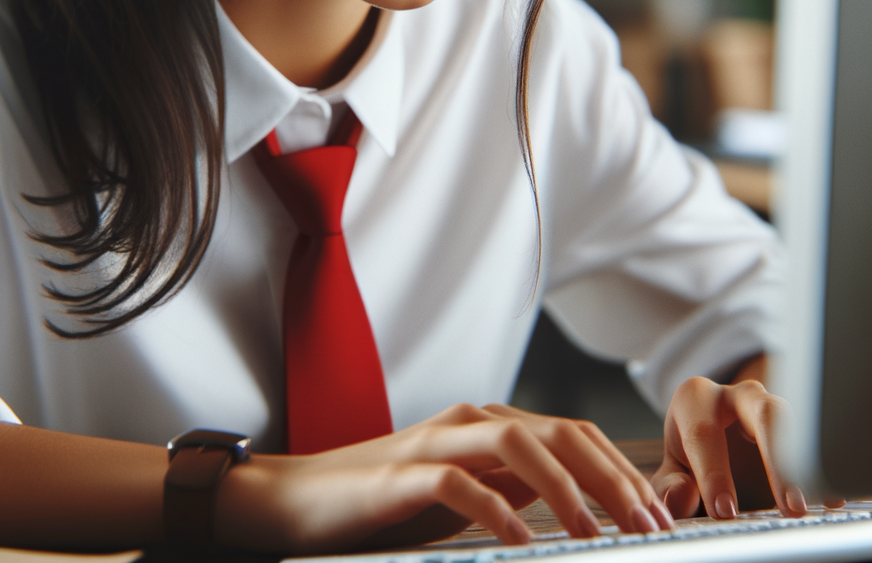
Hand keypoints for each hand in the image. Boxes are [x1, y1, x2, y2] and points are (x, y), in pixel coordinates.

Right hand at [214, 402, 674, 554]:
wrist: (302, 500)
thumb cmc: (387, 503)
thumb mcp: (468, 496)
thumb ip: (519, 489)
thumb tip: (581, 501)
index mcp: (491, 425)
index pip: (575, 435)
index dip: (623, 472)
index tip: (661, 517)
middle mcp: (471, 422)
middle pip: (559, 433)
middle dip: (612, 478)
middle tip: (652, 527)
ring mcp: (437, 441)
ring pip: (518, 443)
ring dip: (566, 488)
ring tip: (598, 533)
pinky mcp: (403, 472)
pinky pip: (459, 483)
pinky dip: (496, 509)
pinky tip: (521, 542)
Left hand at [651, 372, 810, 520]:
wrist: (715, 433)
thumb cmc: (690, 448)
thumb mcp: (674, 465)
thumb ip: (671, 483)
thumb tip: (679, 500)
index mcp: (696, 399)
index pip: (704, 433)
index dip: (713, 473)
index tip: (725, 510)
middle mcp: (736, 395)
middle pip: (761, 414)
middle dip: (777, 459)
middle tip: (789, 506)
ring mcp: (772, 406)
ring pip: (796, 423)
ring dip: (806, 462)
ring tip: (815, 502)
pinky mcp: (795, 424)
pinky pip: (814, 439)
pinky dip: (823, 466)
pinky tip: (830, 498)